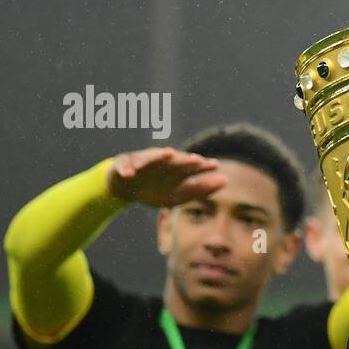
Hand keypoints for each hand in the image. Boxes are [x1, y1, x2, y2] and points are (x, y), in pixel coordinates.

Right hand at [106, 147, 225, 206]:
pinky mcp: (123, 165)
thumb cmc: (156, 188)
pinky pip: (124, 167)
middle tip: (196, 160)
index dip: (202, 167)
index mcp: (175, 170)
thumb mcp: (179, 194)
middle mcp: (160, 162)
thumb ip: (202, 189)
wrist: (126, 188)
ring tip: (168, 154)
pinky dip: (127, 170)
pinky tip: (131, 174)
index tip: (215, 166)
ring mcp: (142, 162)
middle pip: (174, 160)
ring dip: (159, 156)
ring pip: (151, 157)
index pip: (191, 167)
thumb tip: (226, 180)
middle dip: (184, 160)